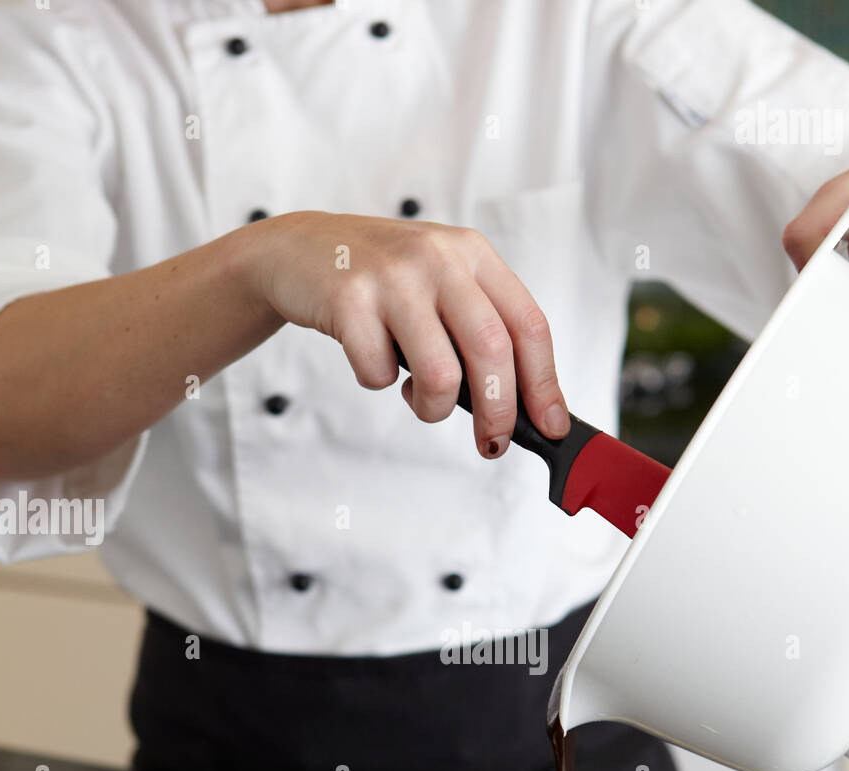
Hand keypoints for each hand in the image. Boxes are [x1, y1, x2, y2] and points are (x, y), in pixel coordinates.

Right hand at [244, 210, 569, 456]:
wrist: (299, 250)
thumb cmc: (382, 281)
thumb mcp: (442, 284)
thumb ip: (481, 329)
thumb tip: (526, 405)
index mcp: (473, 255)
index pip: (529, 326)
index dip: (544, 384)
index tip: (549, 425)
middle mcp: (439, 258)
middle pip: (493, 353)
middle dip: (498, 413)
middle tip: (490, 442)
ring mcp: (392, 277)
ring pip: (440, 374)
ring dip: (433, 408)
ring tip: (418, 398)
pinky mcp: (348, 299)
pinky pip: (379, 374)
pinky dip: (377, 383)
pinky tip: (370, 357)